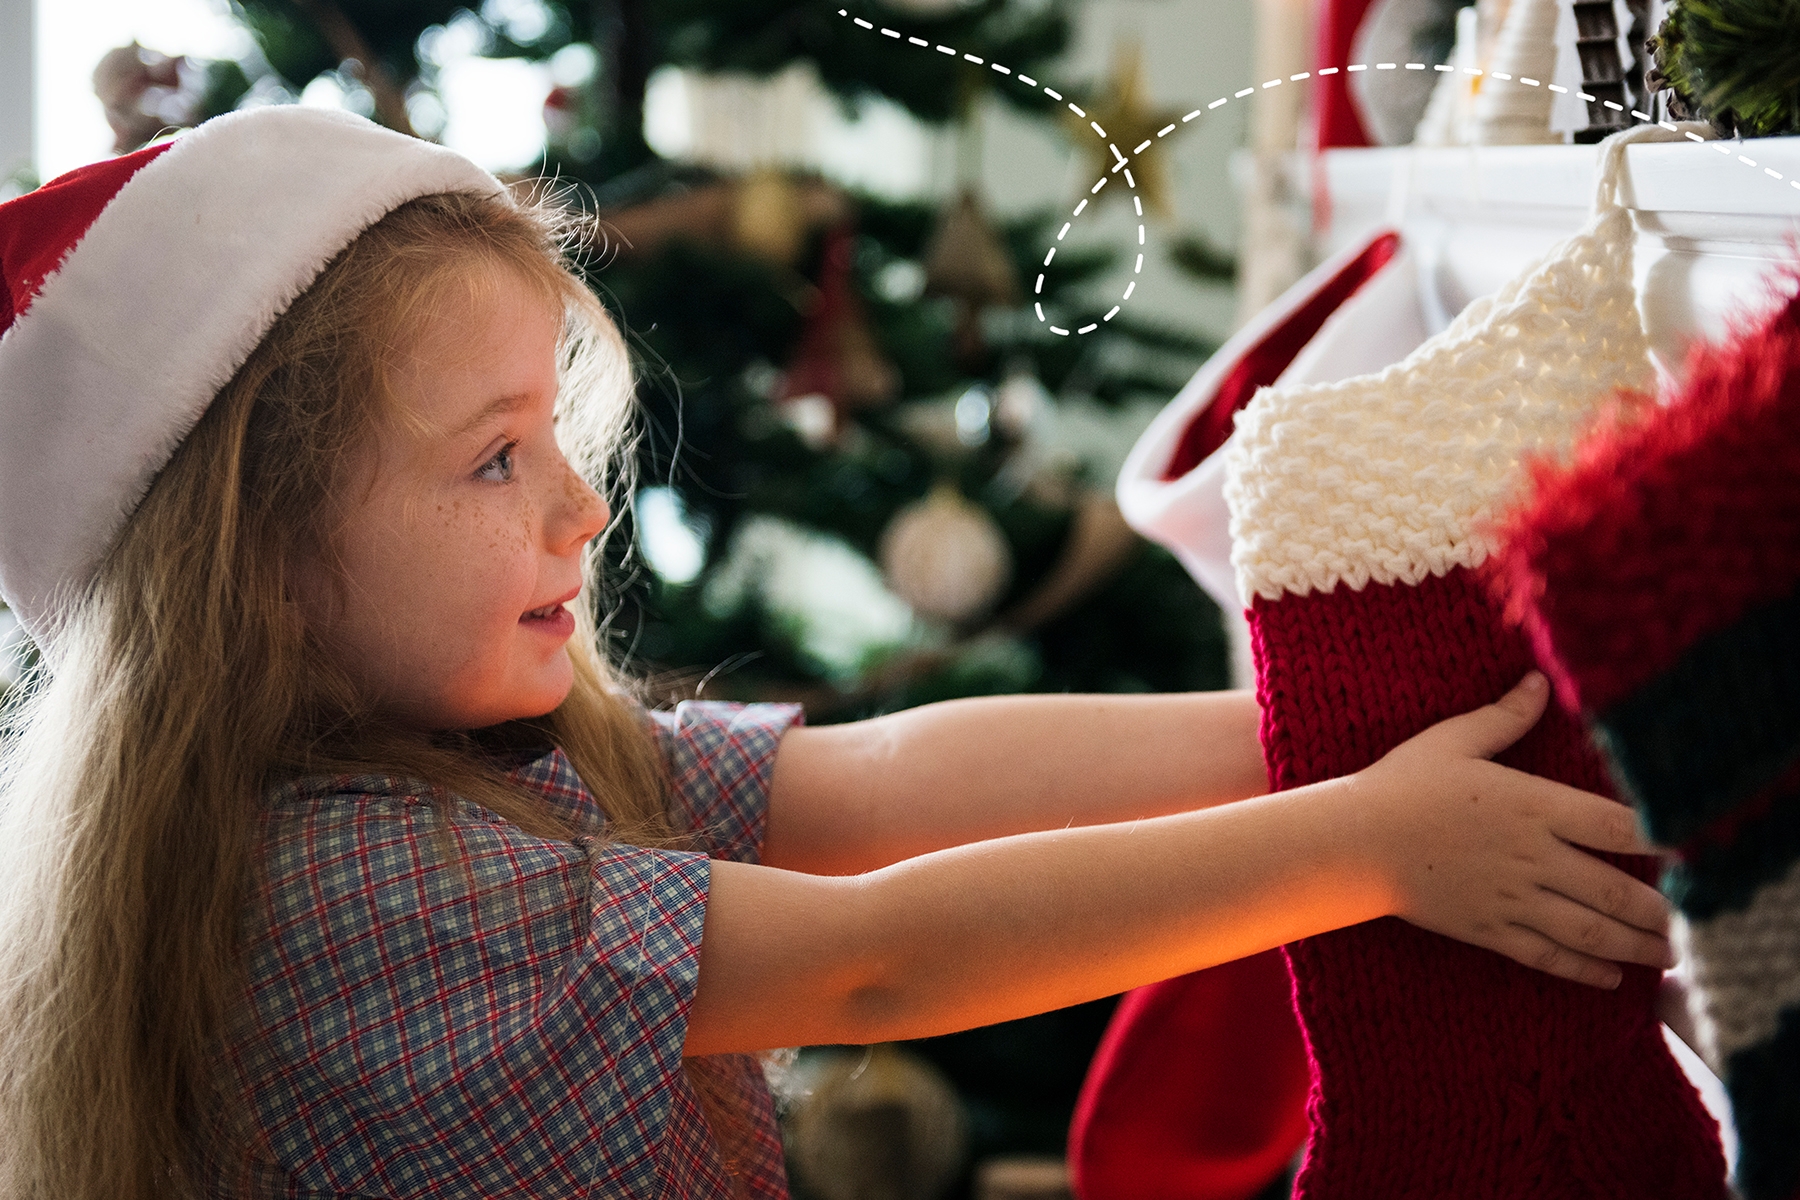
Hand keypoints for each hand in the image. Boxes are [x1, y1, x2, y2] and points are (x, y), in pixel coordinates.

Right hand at [1352, 672, 1673, 988]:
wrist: (1354, 843)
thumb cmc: (1400, 785)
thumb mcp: (1451, 741)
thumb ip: (1502, 716)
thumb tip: (1537, 682)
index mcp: (1529, 805)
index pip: (1613, 824)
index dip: (1658, 836)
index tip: (1686, 845)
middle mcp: (1530, 856)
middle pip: (1613, 889)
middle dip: (1659, 909)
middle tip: (1691, 920)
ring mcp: (1510, 898)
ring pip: (1589, 930)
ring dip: (1635, 945)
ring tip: (1668, 955)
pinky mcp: (1488, 929)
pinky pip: (1546, 956)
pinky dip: (1584, 970)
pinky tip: (1610, 976)